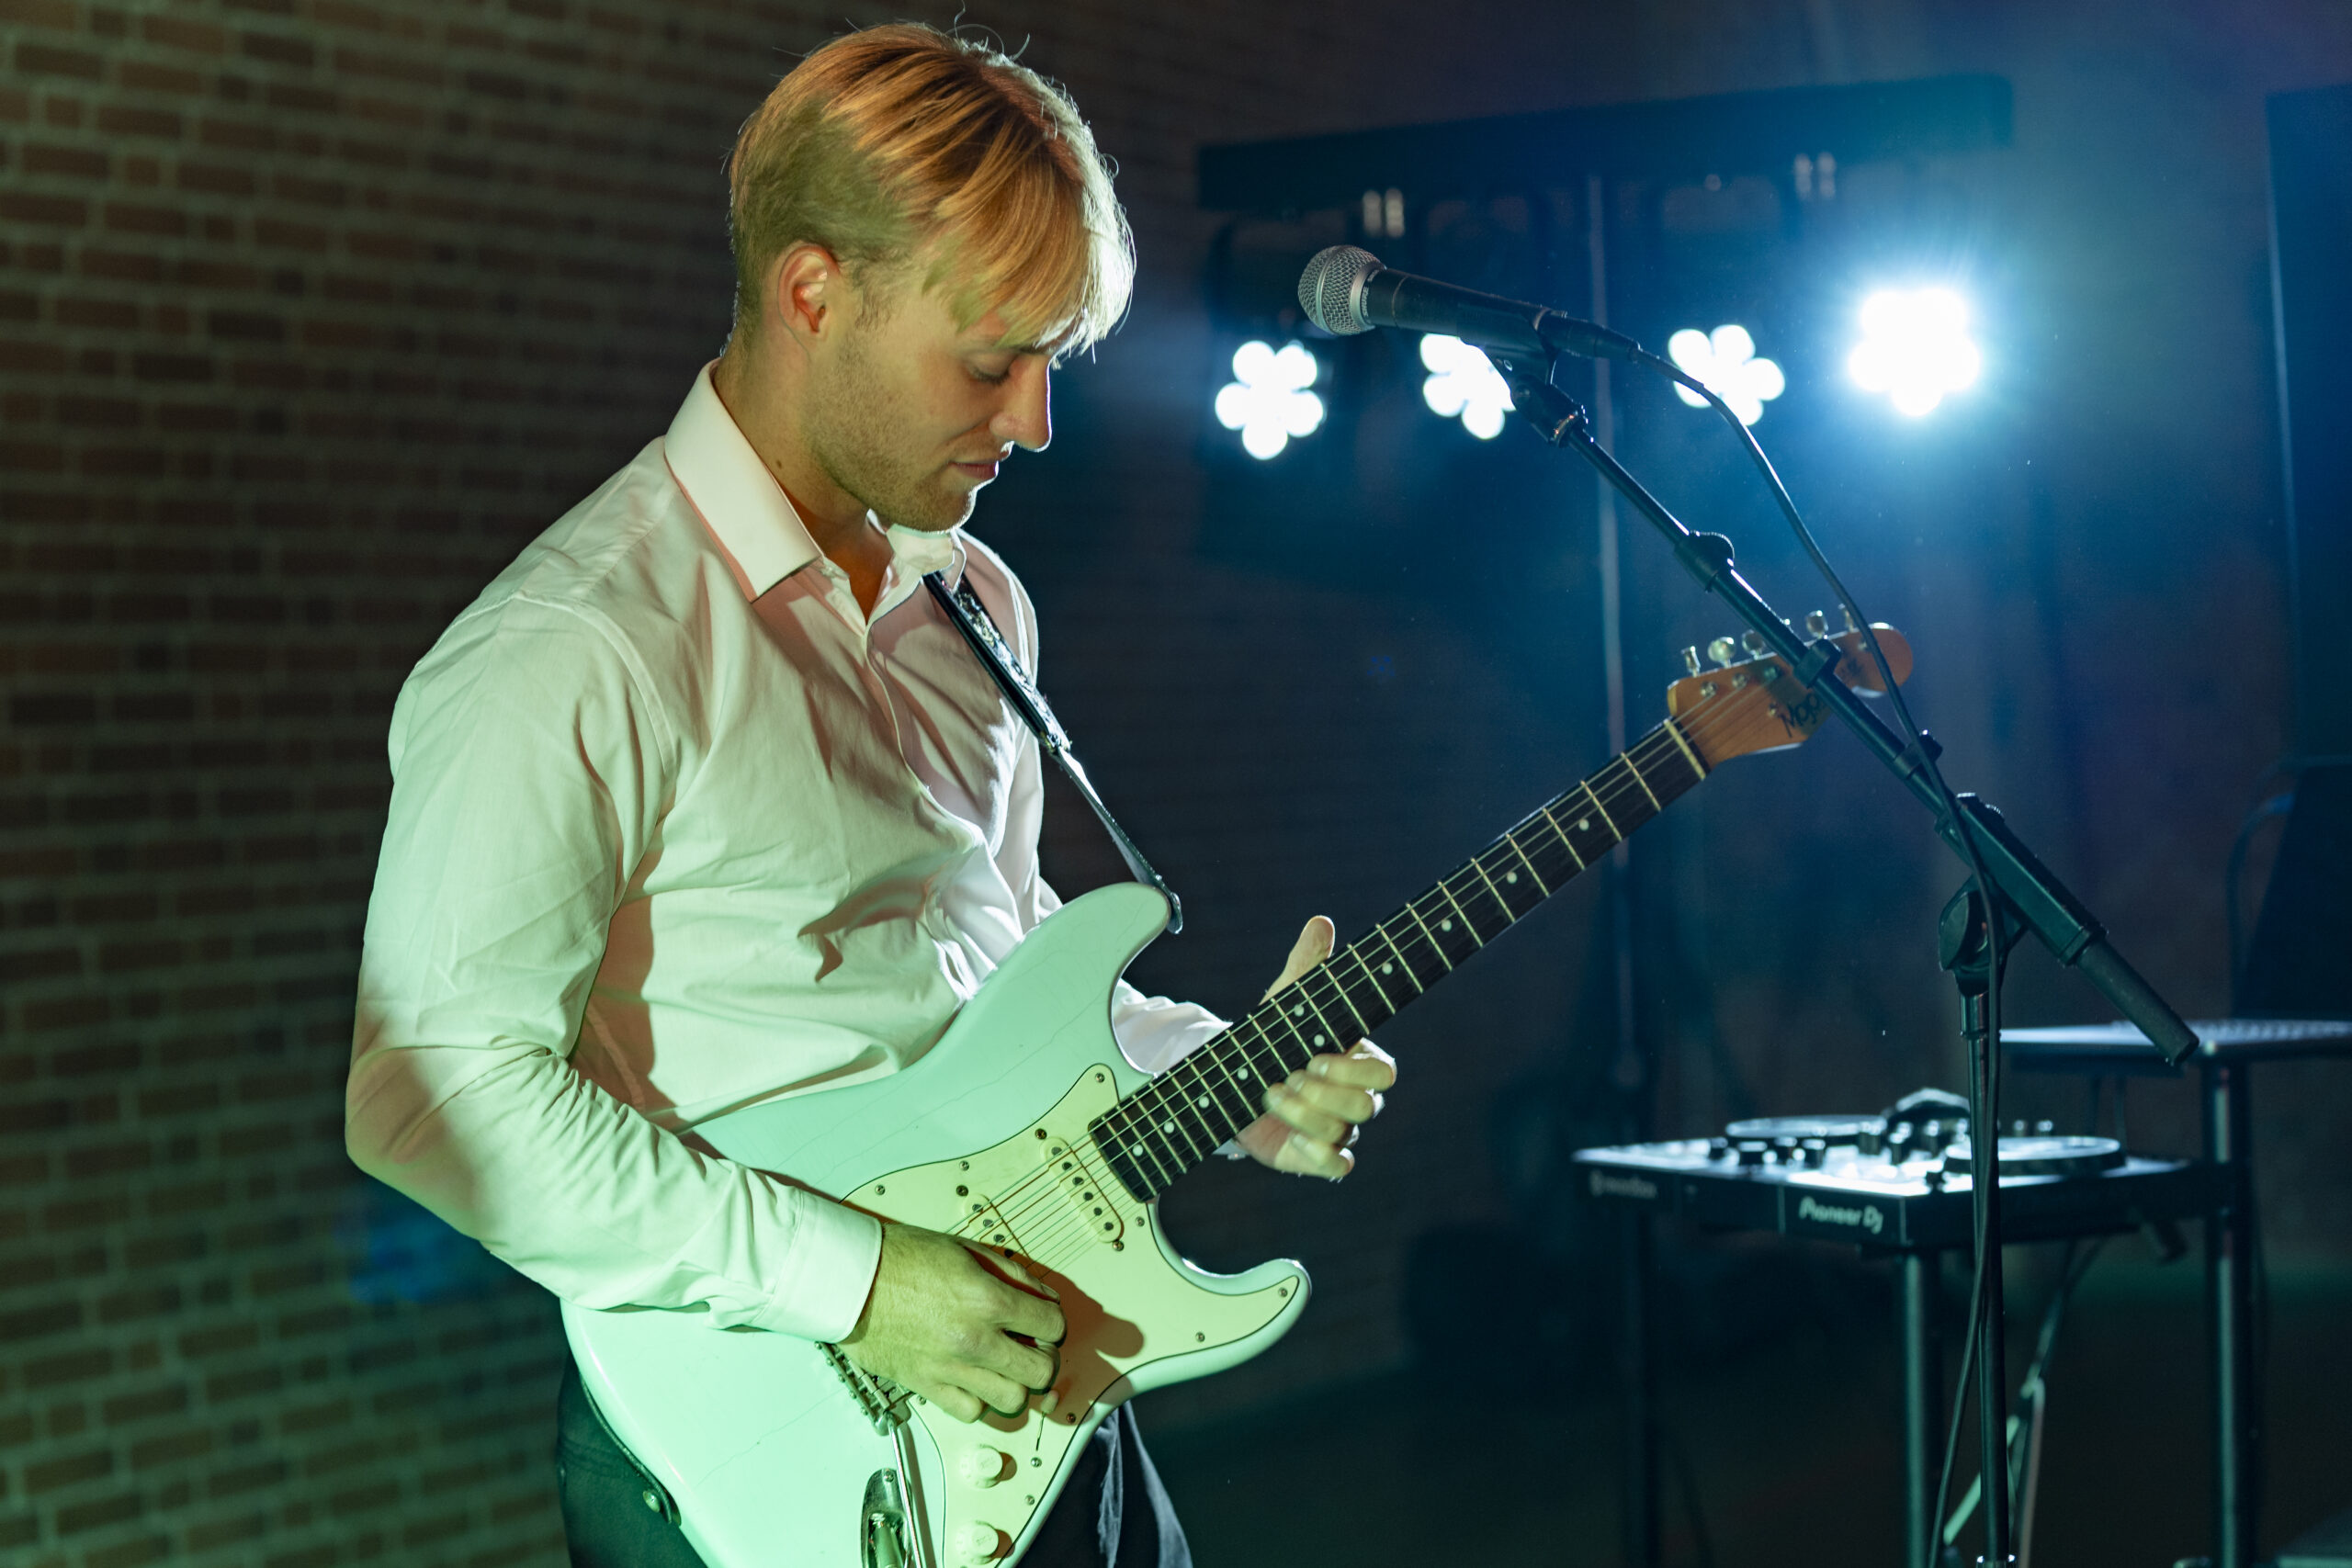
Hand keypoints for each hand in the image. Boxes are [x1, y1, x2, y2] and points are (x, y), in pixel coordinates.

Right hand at [836, 1223, 1064, 1422]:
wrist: (849, 1279)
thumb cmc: (899, 1258)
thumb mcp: (966, 1250)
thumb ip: (1012, 1274)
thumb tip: (1043, 1295)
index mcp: (987, 1300)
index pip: (1051, 1326)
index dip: (1053, 1322)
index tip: (1043, 1321)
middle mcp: (974, 1339)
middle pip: (1041, 1372)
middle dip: (1044, 1359)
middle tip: (1031, 1347)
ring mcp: (950, 1367)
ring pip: (1012, 1401)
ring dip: (1015, 1384)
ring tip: (1005, 1366)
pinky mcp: (926, 1385)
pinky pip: (971, 1411)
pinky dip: (979, 1400)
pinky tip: (973, 1379)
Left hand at [1235, 916, 1397, 1179]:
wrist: (1236, 1079)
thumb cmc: (1272, 1037)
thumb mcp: (1286, 1003)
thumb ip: (1306, 966)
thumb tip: (1321, 922)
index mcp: (1358, 1062)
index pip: (1384, 1074)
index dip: (1351, 1070)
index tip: (1316, 1056)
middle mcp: (1356, 1099)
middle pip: (1365, 1108)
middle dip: (1321, 1093)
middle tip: (1287, 1074)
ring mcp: (1339, 1130)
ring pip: (1342, 1133)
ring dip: (1301, 1114)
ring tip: (1269, 1092)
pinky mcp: (1317, 1156)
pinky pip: (1338, 1166)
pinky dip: (1317, 1154)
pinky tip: (1292, 1138)